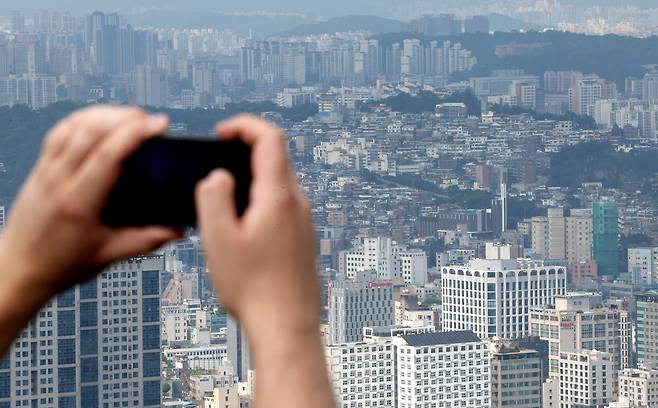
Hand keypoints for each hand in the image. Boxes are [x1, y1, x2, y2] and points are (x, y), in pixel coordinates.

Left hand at [0, 106, 180, 296]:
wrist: (17, 271)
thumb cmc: (58, 266)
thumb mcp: (108, 255)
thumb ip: (145, 241)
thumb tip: (175, 230)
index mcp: (78, 202)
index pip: (108, 154)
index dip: (135, 133)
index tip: (158, 125)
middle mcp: (58, 180)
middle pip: (91, 130)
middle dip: (124, 117)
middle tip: (149, 121)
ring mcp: (46, 171)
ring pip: (73, 126)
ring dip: (103, 114)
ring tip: (128, 118)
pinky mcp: (39, 169)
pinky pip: (59, 132)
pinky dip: (82, 120)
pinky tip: (98, 122)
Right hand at [196, 115, 332, 407]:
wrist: (287, 326)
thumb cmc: (253, 288)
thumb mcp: (218, 239)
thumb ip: (214, 197)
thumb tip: (219, 176)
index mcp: (279, 197)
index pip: (269, 138)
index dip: (243, 125)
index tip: (221, 133)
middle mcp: (298, 204)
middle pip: (276, 158)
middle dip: (244, 151)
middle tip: (216, 164)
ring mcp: (304, 221)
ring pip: (279, 183)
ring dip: (251, 179)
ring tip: (223, 201)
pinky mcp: (303, 238)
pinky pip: (282, 205)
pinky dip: (261, 200)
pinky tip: (242, 227)